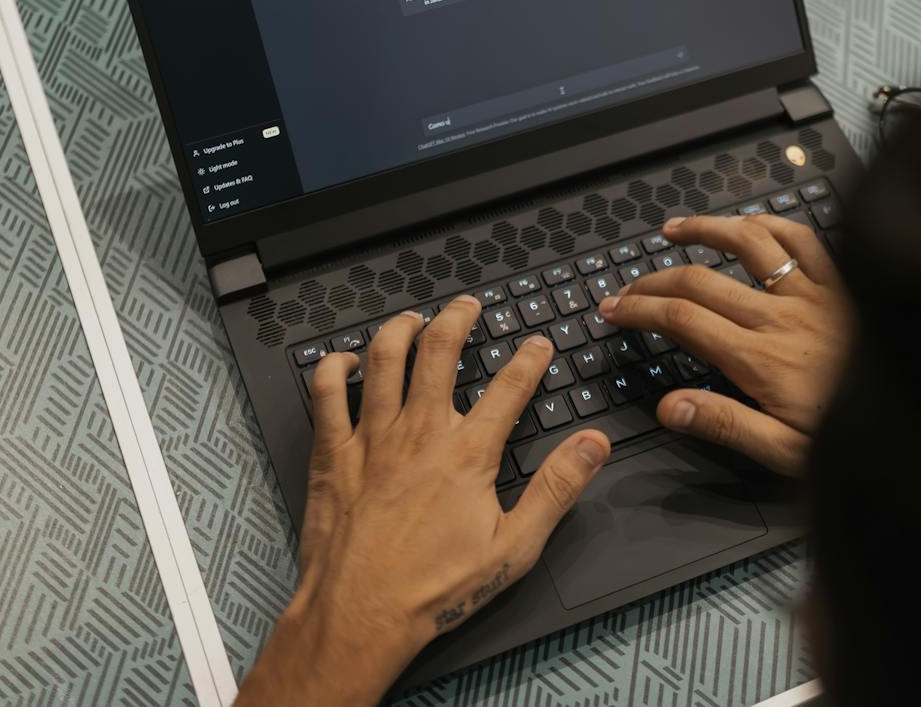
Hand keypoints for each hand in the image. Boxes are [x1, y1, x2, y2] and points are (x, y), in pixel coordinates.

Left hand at [236, 297, 610, 705]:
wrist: (360, 614)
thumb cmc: (433, 590)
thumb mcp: (514, 548)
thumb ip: (557, 489)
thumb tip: (594, 446)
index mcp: (467, 454)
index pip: (509, 387)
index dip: (529, 358)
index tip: (538, 343)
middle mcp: (420, 433)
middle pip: (440, 352)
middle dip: (458, 319)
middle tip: (467, 305)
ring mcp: (372, 438)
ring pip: (386, 359)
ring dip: (401, 330)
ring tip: (413, 318)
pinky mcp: (334, 453)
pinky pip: (327, 393)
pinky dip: (335, 367)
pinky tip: (345, 360)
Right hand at [598, 214, 849, 475]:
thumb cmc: (857, 440)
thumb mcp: (785, 453)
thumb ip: (724, 424)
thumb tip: (669, 407)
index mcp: (760, 360)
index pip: (681, 320)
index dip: (638, 310)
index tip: (614, 310)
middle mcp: (781, 317)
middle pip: (699, 281)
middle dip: (652, 280)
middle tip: (627, 288)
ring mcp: (813, 293)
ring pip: (747, 243)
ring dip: (704, 230)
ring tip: (672, 230)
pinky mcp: (842, 283)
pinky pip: (802, 238)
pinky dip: (770, 225)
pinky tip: (750, 225)